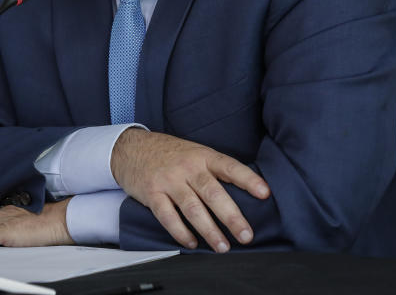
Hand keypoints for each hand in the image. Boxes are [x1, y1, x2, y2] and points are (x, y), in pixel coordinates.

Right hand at [111, 129, 269, 251]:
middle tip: (246, 236)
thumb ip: (214, 170)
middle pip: (213, 193)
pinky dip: (181, 232)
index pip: (229, 167)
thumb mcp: (194, 152)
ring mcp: (168, 181)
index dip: (248, 180)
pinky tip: (191, 243)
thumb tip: (244, 195)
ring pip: (192, 208)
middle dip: (231, 216)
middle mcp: (187, 168)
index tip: (265, 193)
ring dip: (209, 230)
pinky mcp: (152, 193)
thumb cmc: (168, 153)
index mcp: (202, 156)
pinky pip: (168, 216)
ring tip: (222, 246)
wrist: (130, 148)